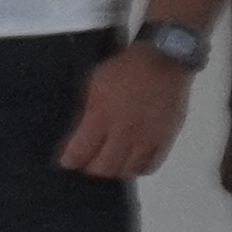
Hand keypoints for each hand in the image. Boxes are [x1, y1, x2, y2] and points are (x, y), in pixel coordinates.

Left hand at [56, 46, 191, 180]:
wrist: (163, 61)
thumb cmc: (123, 68)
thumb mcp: (93, 84)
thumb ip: (86, 111)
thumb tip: (76, 133)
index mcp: (102, 116)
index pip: (81, 152)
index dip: (71, 161)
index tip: (67, 161)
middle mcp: (124, 132)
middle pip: (104, 168)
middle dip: (91, 169)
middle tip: (87, 164)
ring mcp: (146, 138)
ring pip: (126, 170)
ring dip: (114, 170)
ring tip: (109, 163)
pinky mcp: (165, 139)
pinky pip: (150, 165)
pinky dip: (137, 168)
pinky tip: (130, 162)